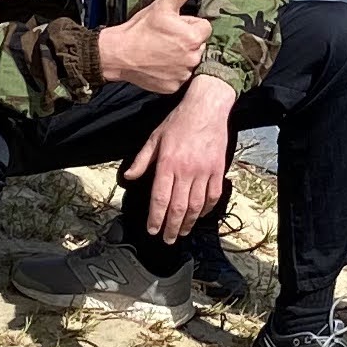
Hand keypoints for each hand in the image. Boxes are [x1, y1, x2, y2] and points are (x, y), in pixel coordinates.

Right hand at [92, 0, 209, 95]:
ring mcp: (183, 74)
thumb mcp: (162, 6)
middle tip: (166, 38)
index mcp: (194, 37)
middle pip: (199, 45)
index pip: (204, 27)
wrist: (119, 53)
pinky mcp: (174, 86)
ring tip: (161, 51)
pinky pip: (179, 77)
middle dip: (187, 41)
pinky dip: (172, 72)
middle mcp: (193, 58)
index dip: (189, 24)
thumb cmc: (140, 29)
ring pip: (190, 61)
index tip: (174, 26)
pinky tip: (159, 64)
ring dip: (180, 57)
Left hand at [122, 74, 234, 238]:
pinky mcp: (218, 169)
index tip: (152, 230)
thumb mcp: (155, 138)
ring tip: (183, 232)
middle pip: (178, 207)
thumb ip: (142, 160)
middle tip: (167, 239)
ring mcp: (204, 171)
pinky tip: (200, 215)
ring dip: (189, 222)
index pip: (160, 198)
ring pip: (196, 205)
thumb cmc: (179, 121)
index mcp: (168, 163)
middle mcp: (186, 170)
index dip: (156, 218)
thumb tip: (128, 177)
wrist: (207, 107)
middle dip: (172, 227)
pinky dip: (207, 209)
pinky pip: (213, 195)